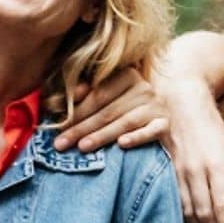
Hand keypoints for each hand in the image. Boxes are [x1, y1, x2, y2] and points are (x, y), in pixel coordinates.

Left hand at [52, 67, 167, 152]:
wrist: (158, 123)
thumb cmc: (124, 110)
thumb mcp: (107, 99)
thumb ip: (89, 94)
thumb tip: (72, 94)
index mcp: (127, 75)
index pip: (99, 95)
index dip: (77, 111)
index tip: (58, 127)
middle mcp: (143, 87)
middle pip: (108, 110)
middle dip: (82, 128)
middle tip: (61, 143)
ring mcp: (156, 106)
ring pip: (125, 122)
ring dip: (102, 135)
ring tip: (82, 147)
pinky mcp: (165, 124)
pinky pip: (151, 131)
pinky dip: (137, 137)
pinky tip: (122, 144)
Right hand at [157, 73, 223, 222]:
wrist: (181, 105)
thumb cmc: (210, 126)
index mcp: (216, 165)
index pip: (223, 205)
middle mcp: (196, 170)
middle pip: (204, 212)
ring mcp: (179, 171)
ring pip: (187, 210)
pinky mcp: (167, 171)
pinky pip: (174, 201)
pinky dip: (182, 218)